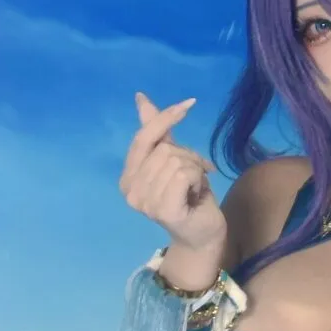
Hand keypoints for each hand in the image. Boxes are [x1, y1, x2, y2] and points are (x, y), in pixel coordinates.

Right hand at [119, 93, 226, 254]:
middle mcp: (129, 190)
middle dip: (188, 155)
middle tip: (196, 174)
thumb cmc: (189, 196)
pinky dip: (198, 179)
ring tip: (195, 187)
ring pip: (176, 160)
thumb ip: (157, 131)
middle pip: (164, 148)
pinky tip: (196, 195)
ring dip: (195, 169)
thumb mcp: (173, 158)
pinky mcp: (162, 209)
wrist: (203, 232)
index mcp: (127, 177)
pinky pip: (184, 174)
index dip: (165, 118)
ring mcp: (144, 202)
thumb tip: (141, 98)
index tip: (189, 103)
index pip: (143, 138)